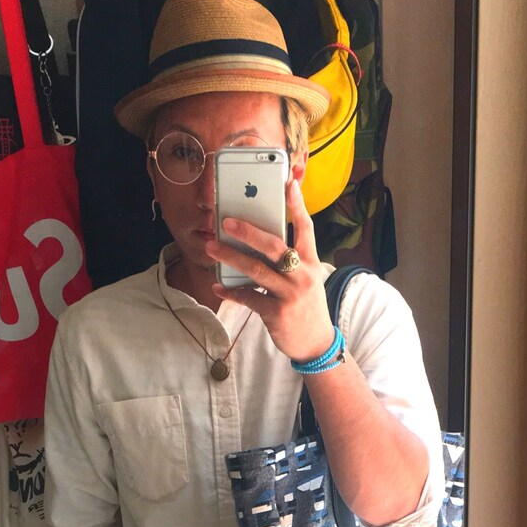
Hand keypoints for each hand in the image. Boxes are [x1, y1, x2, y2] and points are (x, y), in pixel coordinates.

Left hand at [207, 178, 334, 363]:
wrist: (315, 343)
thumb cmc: (306, 305)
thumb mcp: (306, 279)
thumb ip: (290, 260)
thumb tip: (259, 242)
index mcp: (311, 262)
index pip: (306, 228)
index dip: (297, 205)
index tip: (288, 183)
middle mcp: (302, 275)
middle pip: (274, 246)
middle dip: (248, 231)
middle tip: (226, 221)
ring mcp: (290, 295)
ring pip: (256, 270)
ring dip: (230, 257)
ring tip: (212, 247)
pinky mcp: (277, 313)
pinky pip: (249, 298)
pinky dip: (231, 291)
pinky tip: (218, 286)